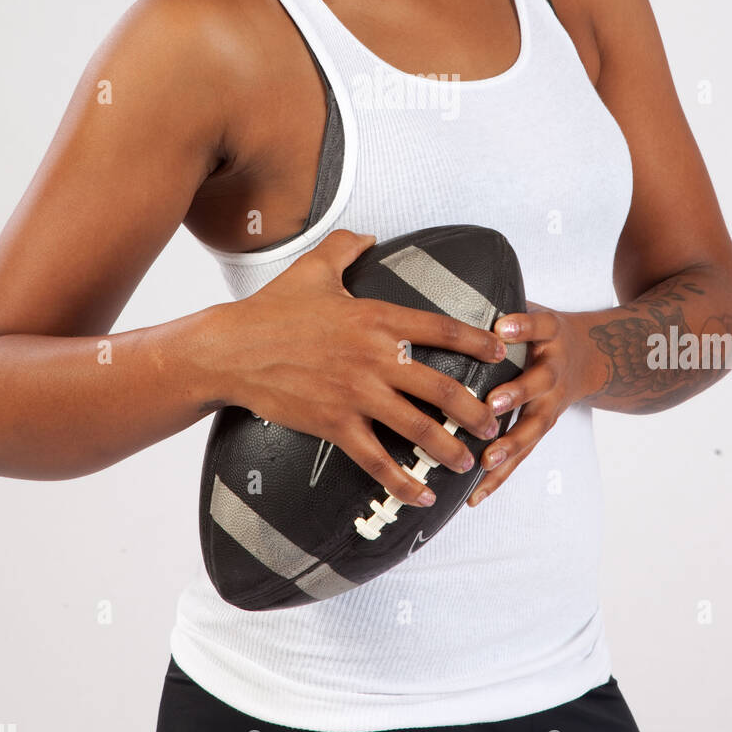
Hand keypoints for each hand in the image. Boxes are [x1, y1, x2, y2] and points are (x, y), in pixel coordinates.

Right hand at [204, 229, 503, 509]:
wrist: (231, 349)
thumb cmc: (272, 308)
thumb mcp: (313, 268)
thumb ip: (346, 247)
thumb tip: (369, 235)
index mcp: (377, 318)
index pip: (440, 329)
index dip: (475, 341)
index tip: (500, 353)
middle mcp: (375, 357)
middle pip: (442, 387)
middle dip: (475, 410)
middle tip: (494, 424)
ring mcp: (356, 394)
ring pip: (418, 427)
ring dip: (449, 448)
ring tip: (467, 461)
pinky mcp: (335, 424)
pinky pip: (378, 459)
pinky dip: (402, 481)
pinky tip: (422, 496)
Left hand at [466, 300, 602, 506]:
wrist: (593, 356)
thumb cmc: (544, 331)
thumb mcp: (533, 308)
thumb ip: (502, 305)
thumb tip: (450, 285)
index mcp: (550, 334)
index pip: (539, 324)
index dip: (523, 325)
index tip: (502, 325)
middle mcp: (553, 370)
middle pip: (538, 383)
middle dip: (515, 395)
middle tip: (491, 405)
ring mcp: (551, 403)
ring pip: (532, 428)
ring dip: (509, 445)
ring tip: (485, 461)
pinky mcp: (541, 428)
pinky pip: (521, 455)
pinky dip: (499, 476)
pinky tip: (474, 495)